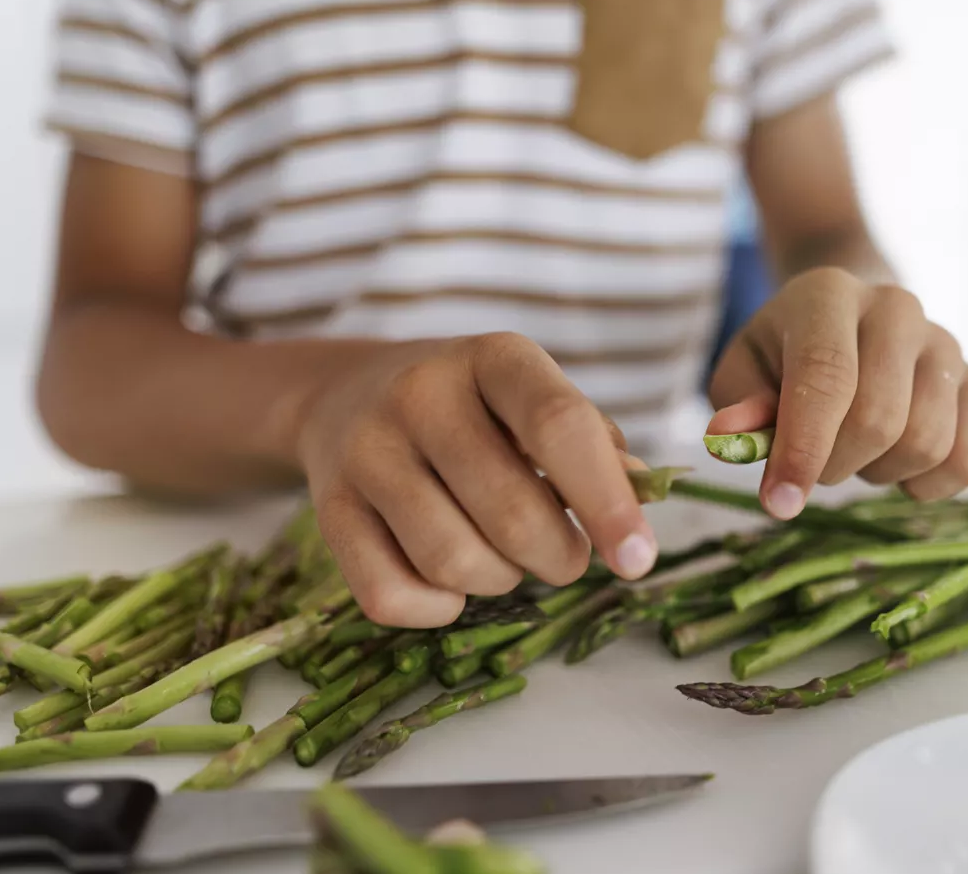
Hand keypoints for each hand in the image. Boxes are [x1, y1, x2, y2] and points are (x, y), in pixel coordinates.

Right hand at [296, 333, 656, 627]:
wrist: (348, 395)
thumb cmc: (476, 410)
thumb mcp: (537, 402)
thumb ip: (595, 447)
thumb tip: (639, 497)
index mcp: (494, 357)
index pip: (559, 427)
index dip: (607, 501)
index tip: (638, 560)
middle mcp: (422, 393)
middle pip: (510, 514)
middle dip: (558, 558)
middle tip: (564, 556)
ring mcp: (366, 450)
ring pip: (453, 563)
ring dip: (499, 581)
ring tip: (502, 556)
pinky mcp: (327, 509)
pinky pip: (390, 596)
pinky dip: (437, 610)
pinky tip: (449, 582)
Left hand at [707, 268, 967, 515]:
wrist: (848, 319)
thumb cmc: (785, 352)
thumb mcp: (743, 368)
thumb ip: (738, 402)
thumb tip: (737, 436)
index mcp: (829, 295)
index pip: (826, 376)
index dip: (804, 446)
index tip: (779, 503)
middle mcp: (897, 309)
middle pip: (878, 419)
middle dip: (835, 465)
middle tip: (814, 462)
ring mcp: (946, 344)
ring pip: (925, 444)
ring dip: (878, 473)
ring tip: (854, 449)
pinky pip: (967, 461)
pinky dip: (927, 485)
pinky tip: (896, 465)